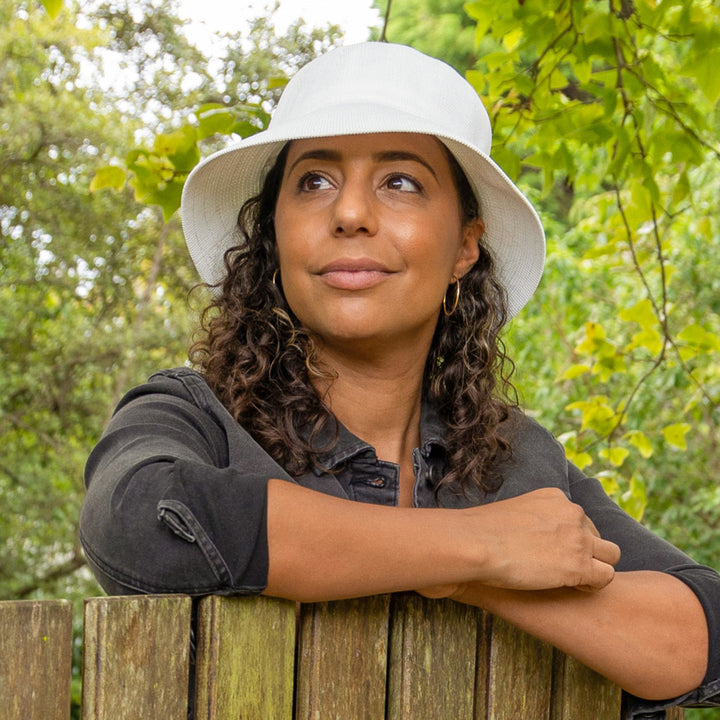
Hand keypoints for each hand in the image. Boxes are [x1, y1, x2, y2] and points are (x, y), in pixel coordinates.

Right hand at [440, 488, 619, 592]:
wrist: (476, 544)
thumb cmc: (482, 532)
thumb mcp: (513, 512)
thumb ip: (532, 519)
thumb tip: (526, 536)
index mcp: (555, 497)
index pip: (578, 518)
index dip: (568, 538)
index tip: (551, 551)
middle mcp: (572, 512)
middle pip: (596, 534)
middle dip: (585, 551)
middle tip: (560, 567)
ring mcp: (578, 538)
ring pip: (611, 554)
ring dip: (595, 567)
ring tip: (572, 579)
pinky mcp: (580, 564)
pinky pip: (607, 576)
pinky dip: (594, 584)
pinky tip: (573, 587)